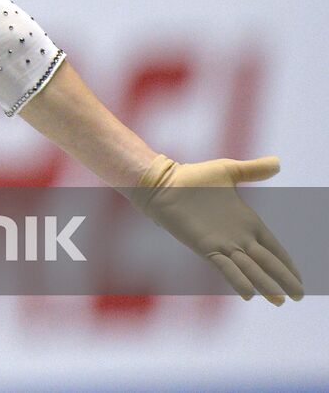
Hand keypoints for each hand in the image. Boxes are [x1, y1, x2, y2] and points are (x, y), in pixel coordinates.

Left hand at [132, 154, 303, 304]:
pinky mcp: (206, 247)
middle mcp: (238, 237)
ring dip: (265, 285)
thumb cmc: (193, 177)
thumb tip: (278, 162)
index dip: (287, 263)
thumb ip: (253, 170)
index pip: (274, 248)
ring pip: (249, 268)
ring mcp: (223, 244)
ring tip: (279, 301)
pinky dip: (237, 279)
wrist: (163, 183)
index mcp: (248, 222)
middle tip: (298, 297)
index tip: (300, 279)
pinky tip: (249, 294)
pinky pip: (225, 267)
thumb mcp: (228, 170)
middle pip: (267, 262)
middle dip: (283, 279)